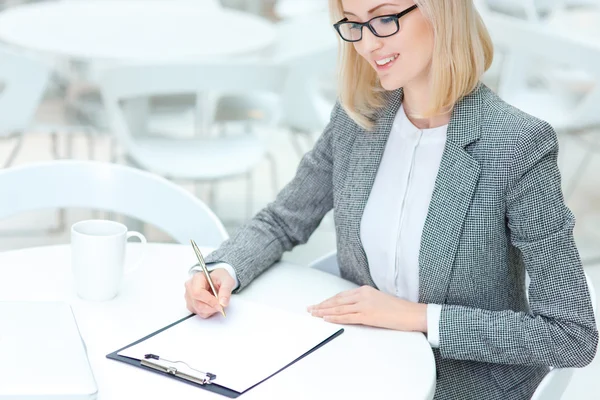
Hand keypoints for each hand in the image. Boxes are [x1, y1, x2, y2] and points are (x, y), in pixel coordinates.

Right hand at [184, 269, 233, 317]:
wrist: (217, 280)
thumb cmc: (220, 278)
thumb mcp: (227, 281)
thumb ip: (226, 291)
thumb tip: (223, 303)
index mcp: (197, 278)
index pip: (198, 292)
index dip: (210, 301)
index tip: (220, 305)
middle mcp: (190, 287)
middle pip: (198, 303)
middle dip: (212, 307)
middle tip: (222, 304)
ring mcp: (189, 297)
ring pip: (199, 310)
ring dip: (211, 310)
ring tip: (217, 301)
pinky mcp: (191, 305)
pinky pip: (200, 313)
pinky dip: (209, 311)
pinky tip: (212, 303)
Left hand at [307, 285, 427, 331]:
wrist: (411, 313)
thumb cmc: (398, 309)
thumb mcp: (378, 299)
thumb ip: (365, 301)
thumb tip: (352, 308)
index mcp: (365, 290)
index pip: (341, 295)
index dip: (328, 300)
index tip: (319, 304)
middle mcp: (363, 295)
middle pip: (337, 300)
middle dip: (322, 305)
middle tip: (310, 309)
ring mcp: (364, 305)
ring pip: (339, 308)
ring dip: (324, 312)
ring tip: (314, 314)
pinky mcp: (367, 315)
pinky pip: (347, 317)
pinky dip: (335, 318)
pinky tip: (326, 319)